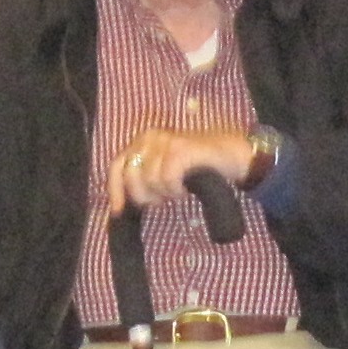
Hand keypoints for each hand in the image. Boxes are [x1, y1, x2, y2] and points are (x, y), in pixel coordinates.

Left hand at [102, 125, 258, 216]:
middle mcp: (151, 137)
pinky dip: (176, 188)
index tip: (119, 211)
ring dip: (165, 192)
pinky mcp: (181, 149)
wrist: (233, 155)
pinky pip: (167, 178)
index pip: (117, 166)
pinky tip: (185, 188)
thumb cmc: (198, 166)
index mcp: (143, 141)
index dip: (115, 191)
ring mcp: (166, 141)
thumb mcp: (165, 171)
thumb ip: (143, 180)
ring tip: (179, 190)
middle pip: (130, 176)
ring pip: (150, 180)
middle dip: (144, 195)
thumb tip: (118, 207)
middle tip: (163, 198)